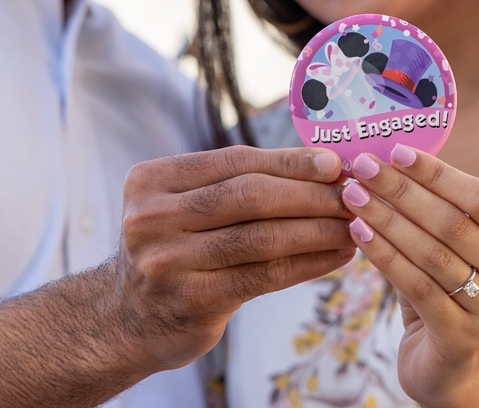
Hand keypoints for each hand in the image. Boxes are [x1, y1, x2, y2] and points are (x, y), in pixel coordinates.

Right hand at [116, 146, 356, 370]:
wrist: (125, 318)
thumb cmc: (173, 250)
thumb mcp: (181, 206)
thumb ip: (232, 185)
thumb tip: (322, 166)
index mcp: (152, 180)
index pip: (234, 161)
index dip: (290, 161)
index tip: (334, 163)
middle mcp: (153, 217)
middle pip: (250, 196)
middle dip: (310, 194)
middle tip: (352, 195)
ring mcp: (169, 261)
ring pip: (261, 237)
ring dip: (316, 230)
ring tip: (353, 227)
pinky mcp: (192, 301)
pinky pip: (264, 276)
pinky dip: (307, 264)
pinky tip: (334, 257)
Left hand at [342, 146, 478, 407]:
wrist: (448, 366)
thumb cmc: (447, 291)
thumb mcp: (453, 248)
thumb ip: (437, 210)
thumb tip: (390, 159)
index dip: (438, 173)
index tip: (396, 151)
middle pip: (455, 223)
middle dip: (403, 191)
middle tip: (363, 168)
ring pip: (432, 253)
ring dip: (387, 219)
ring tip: (353, 196)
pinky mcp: (463, 339)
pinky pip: (416, 286)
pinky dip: (384, 255)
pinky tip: (358, 233)